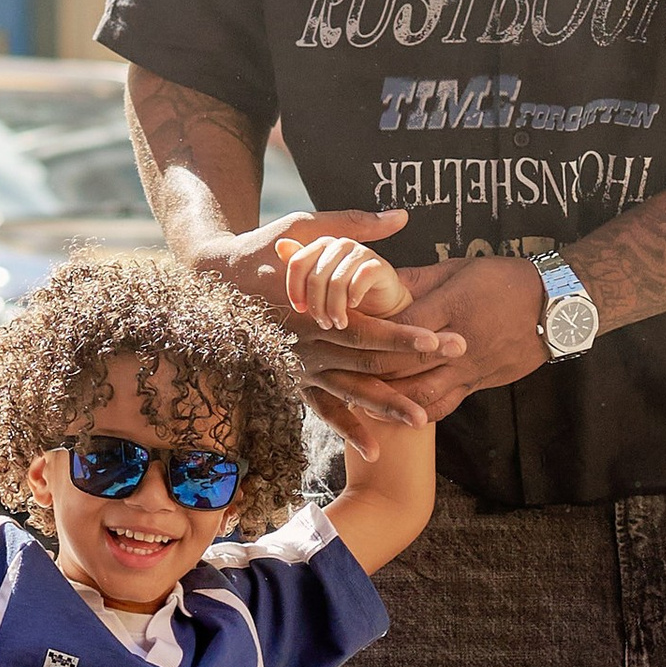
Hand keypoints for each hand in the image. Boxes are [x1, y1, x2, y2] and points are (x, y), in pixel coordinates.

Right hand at [199, 210, 464, 431]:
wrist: (210, 280)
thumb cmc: (259, 248)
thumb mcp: (301, 224)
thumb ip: (353, 225)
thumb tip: (401, 215)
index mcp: (311, 311)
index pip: (365, 328)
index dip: (402, 336)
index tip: (438, 338)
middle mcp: (307, 344)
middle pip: (367, 362)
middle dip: (412, 365)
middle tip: (455, 361)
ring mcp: (300, 367)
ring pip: (350, 393)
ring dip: (385, 408)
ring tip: (422, 420)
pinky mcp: (295, 380)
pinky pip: (324, 411)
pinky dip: (348, 430)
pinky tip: (375, 451)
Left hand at [278, 225, 410, 330]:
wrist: (380, 305)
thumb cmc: (344, 295)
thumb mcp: (317, 286)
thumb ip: (299, 267)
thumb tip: (280, 245)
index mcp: (321, 246)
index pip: (297, 263)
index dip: (295, 289)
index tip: (300, 309)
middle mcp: (339, 244)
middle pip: (316, 276)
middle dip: (317, 305)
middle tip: (323, 323)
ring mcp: (360, 252)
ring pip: (336, 281)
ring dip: (335, 307)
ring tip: (338, 322)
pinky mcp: (377, 264)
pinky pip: (359, 279)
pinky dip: (353, 297)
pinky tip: (353, 307)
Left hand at [301, 256, 544, 436]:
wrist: (558, 307)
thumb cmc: (507, 279)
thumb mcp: (460, 268)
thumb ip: (418, 278)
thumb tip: (377, 278)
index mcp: (451, 308)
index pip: (399, 328)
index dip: (367, 333)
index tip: (340, 331)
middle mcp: (458, 345)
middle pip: (403, 367)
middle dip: (367, 372)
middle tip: (336, 372)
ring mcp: (470, 370)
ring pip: (421, 396)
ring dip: (389, 401)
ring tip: (360, 400)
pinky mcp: (480, 385)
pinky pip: (444, 406)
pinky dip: (418, 412)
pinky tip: (398, 414)